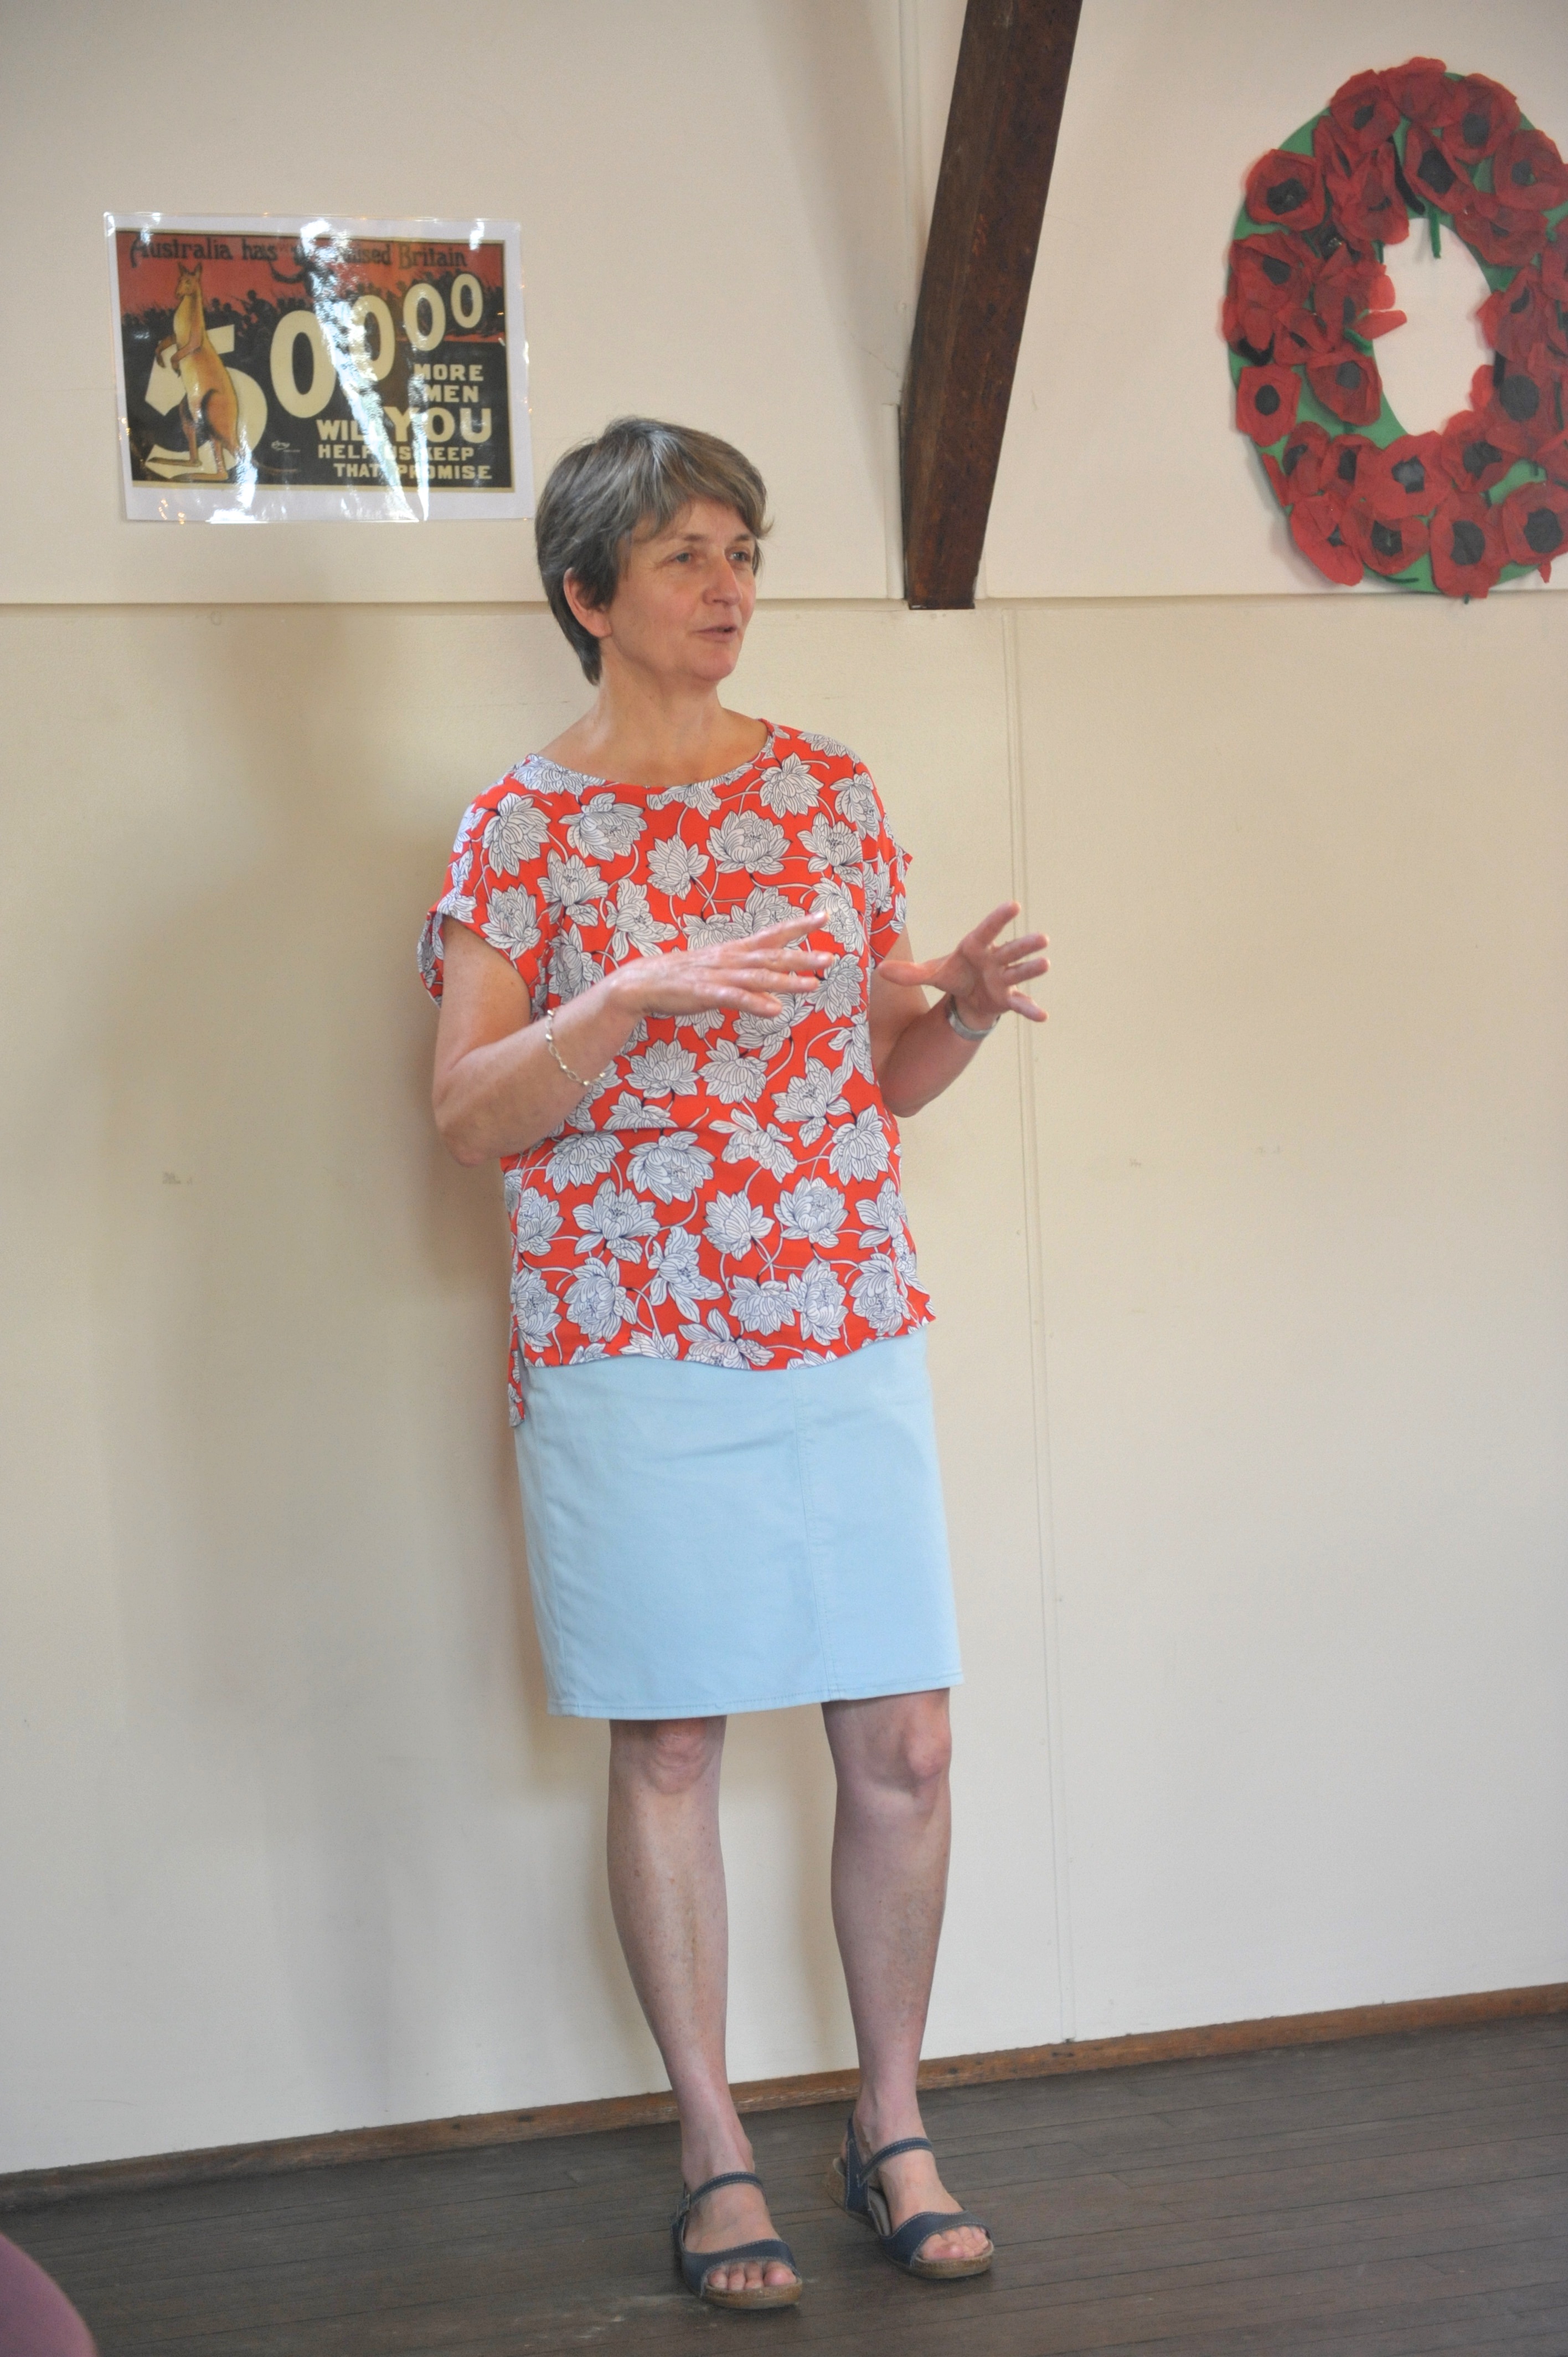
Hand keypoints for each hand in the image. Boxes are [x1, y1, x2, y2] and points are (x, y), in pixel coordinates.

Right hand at [611, 913, 832, 1021]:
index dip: (798, 926)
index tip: (824, 916)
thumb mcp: (719, 974)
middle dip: (803, 955)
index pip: (772, 934)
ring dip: (786, 980)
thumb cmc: (683, 978)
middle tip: (831, 957)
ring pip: (758, 975)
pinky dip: (755, 1003)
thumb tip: (774, 992)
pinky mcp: (705, 993)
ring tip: (813, 984)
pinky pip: (734, 998)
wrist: (642, 982)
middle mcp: (730, 958)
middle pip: (772, 955)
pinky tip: (775, 1010)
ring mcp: (718, 975)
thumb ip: (747, 980)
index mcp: (735, 951)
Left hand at [878, 902, 1048, 1028]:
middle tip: (1042, 938)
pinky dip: (1030, 1010)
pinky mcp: (1007, 998)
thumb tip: (879, 971)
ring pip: (1020, 972)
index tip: (1014, 905)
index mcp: (976, 947)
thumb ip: (909, 974)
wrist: (966, 998)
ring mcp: (1004, 978)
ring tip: (1045, 964)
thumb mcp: (931, 974)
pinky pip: (1020, 1003)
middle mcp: (994, 960)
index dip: (999, 918)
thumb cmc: (954, 976)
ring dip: (1032, 969)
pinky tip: (1043, 1017)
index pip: (988, 930)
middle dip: (1025, 945)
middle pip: (1011, 950)